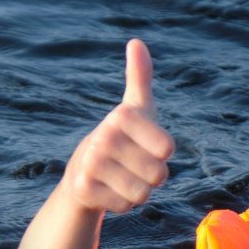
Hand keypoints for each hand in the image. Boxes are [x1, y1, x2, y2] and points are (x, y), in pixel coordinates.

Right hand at [61, 39, 175, 213]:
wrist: (81, 170)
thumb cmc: (122, 138)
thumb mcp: (136, 108)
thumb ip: (140, 77)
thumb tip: (136, 42)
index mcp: (123, 116)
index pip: (168, 149)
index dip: (162, 153)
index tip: (145, 145)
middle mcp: (104, 136)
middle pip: (158, 174)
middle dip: (152, 176)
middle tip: (133, 166)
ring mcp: (91, 163)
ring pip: (142, 193)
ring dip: (138, 191)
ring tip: (122, 178)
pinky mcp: (84, 188)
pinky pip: (124, 207)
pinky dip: (122, 204)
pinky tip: (110, 190)